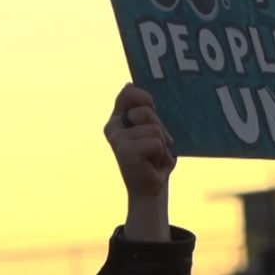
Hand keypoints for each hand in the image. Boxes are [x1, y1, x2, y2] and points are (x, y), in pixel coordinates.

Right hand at [104, 83, 175, 240]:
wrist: (152, 189)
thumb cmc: (154, 157)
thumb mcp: (151, 129)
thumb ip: (143, 109)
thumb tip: (128, 84)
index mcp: (118, 118)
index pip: (128, 93)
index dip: (144, 97)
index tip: (152, 108)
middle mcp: (113, 127)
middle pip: (146, 111)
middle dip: (159, 128)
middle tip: (156, 146)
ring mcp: (117, 139)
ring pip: (153, 128)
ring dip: (162, 143)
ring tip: (155, 156)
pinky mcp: (124, 152)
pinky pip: (155, 143)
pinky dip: (161, 154)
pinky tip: (153, 164)